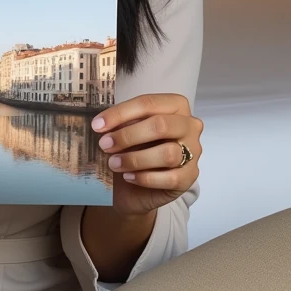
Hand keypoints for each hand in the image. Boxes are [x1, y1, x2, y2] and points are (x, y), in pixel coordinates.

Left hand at [92, 93, 202, 216]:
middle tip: (104, 145)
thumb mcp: (127, 130)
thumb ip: (121, 124)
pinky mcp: (190, 177)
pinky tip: (128, 177)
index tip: (97, 125)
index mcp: (175, 105)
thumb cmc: (134, 149)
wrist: (139, 187)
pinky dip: (145, 178)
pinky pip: (170, 178)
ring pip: (168, 153)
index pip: (147, 103)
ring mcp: (193, 152)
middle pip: (161, 125)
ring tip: (114, 164)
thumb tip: (101, 124)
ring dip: (135, 159)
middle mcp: (190, 125)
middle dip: (128, 135)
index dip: (120, 113)